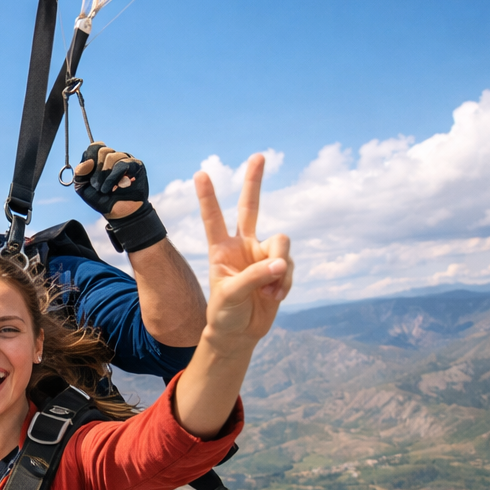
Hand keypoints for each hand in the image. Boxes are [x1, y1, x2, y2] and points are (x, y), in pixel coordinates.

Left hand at [74, 142, 148, 219]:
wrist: (118, 213)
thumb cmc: (101, 199)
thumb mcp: (83, 188)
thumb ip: (80, 174)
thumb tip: (88, 161)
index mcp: (100, 159)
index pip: (93, 147)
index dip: (89, 159)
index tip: (87, 175)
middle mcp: (113, 156)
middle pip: (102, 151)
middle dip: (97, 171)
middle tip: (97, 186)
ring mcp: (125, 159)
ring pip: (112, 157)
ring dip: (105, 176)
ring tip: (105, 190)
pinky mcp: (136, 166)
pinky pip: (122, 164)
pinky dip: (113, 177)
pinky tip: (110, 188)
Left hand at [197, 155, 291, 348]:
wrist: (239, 333)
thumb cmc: (224, 313)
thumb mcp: (230, 296)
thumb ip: (254, 277)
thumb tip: (281, 263)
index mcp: (220, 249)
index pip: (213, 219)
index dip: (208, 197)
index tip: (200, 173)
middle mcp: (242, 246)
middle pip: (250, 207)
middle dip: (254, 182)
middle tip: (259, 155)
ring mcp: (262, 255)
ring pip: (281, 243)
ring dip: (279, 268)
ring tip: (269, 291)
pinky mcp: (279, 268)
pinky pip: (289, 267)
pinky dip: (285, 283)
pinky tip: (274, 297)